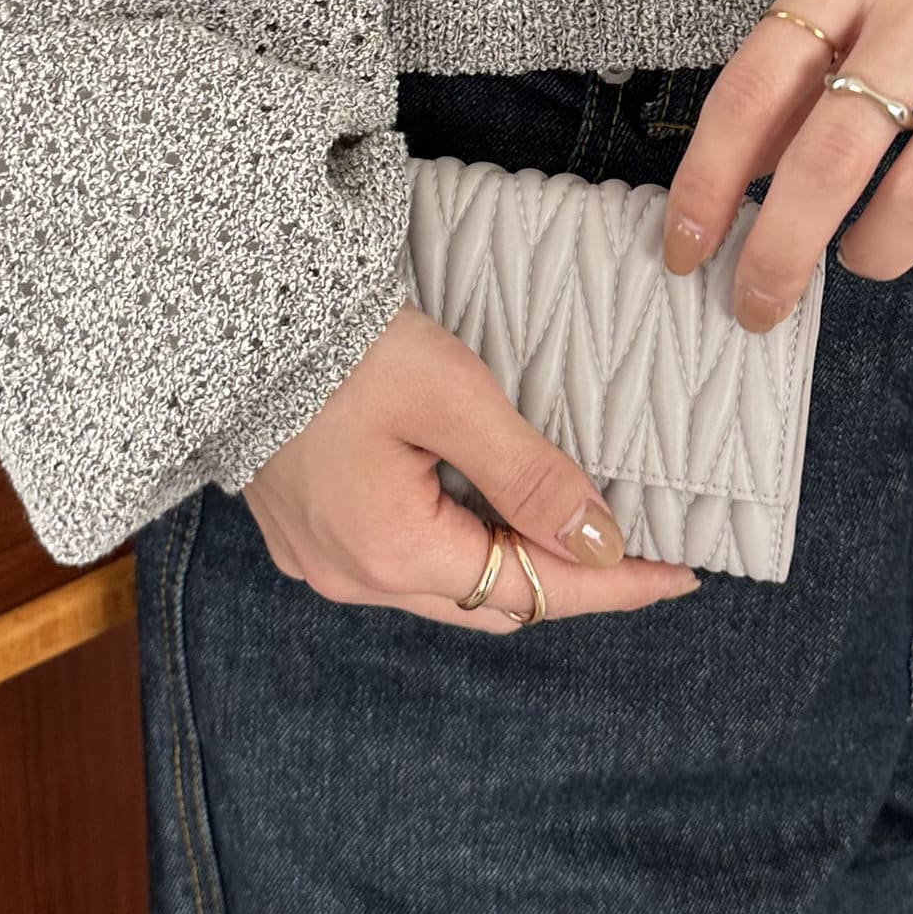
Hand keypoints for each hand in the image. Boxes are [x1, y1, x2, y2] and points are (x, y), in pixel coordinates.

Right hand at [242, 304, 701, 628]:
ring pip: (447, 586)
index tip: (681, 574)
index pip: (532, 592)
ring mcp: (321, 559)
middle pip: (491, 602)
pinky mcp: (305, 533)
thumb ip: (530, 474)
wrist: (230, 311)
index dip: (614, 584)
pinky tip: (491, 510)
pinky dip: (460, 546)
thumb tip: (601, 539)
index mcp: (391, 551)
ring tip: (576, 529)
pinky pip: (404, 561)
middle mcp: (352, 576)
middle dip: (570, 580)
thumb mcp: (452, 397)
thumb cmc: (342, 345)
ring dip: (512, 565)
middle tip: (641, 550)